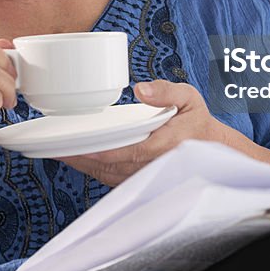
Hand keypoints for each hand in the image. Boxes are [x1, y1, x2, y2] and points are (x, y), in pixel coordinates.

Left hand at [57, 80, 233, 186]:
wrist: (212, 151)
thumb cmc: (197, 123)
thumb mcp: (190, 98)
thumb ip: (167, 92)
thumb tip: (142, 89)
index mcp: (167, 146)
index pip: (131, 152)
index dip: (105, 153)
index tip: (82, 148)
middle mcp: (155, 166)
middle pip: (113, 167)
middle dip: (84, 160)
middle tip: (57, 148)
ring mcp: (147, 177)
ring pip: (110, 176)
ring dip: (85, 167)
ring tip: (60, 154)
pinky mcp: (142, 181)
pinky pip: (114, 180)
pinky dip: (95, 172)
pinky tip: (79, 161)